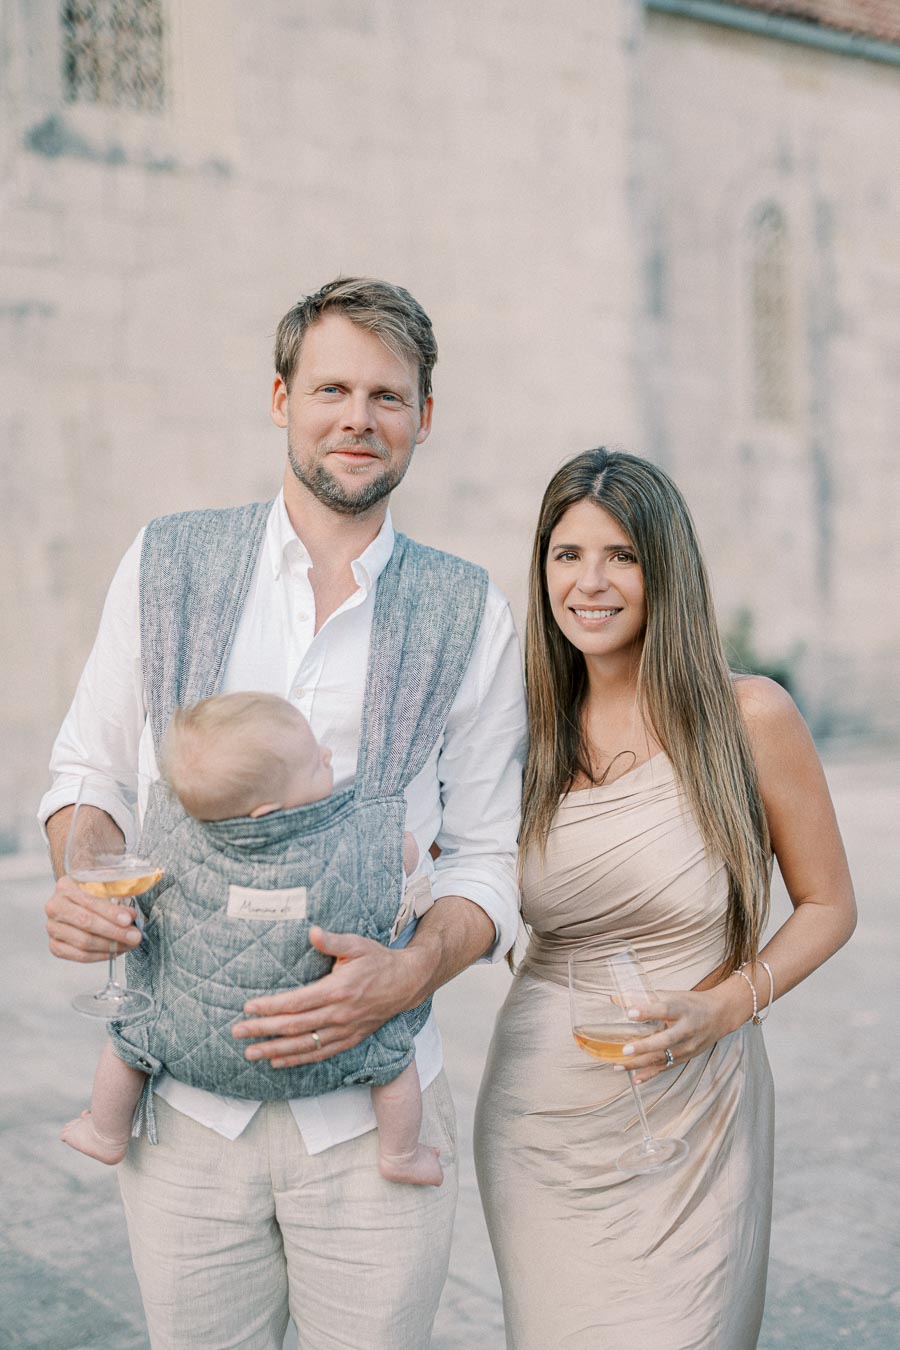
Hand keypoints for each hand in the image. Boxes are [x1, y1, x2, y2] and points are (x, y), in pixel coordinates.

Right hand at [45, 875, 141, 961]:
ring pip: (83, 942)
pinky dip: (100, 956)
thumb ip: (117, 895)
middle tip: (135, 936)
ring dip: (110, 946)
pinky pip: (79, 956)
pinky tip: (115, 951)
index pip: (89, 901)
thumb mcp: (105, 885)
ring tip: (129, 944)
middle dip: (114, 931)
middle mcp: (54, 907)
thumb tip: (131, 916)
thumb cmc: (94, 892)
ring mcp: (52, 928)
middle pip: (86, 923)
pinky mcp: (55, 945)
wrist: (77, 902)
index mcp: (65, 886)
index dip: (110, 912)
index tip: (128, 919)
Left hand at [231, 926, 423, 1068]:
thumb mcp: (357, 945)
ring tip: (251, 1053)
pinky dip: (297, 1059)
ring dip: (275, 1050)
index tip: (248, 1007)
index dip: (271, 1006)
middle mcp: (338, 1014)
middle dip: (263, 1030)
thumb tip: (312, 931)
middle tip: (238, 1032)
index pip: (296, 1002)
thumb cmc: (378, 960)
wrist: (407, 982)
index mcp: (337, 990)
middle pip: (294, 1026)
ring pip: (304, 1045)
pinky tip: (278, 1061)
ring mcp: (344, 1030)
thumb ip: (332, 941)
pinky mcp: (349, 1039)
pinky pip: (319, 1053)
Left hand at [613, 979, 748, 1084]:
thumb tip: (614, 999)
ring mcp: (687, 1046)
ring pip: (663, 1057)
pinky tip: (635, 1078)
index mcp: (682, 1009)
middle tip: (625, 1050)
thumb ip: (643, 997)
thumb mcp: (671, 995)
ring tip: (619, 1065)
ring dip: (640, 1063)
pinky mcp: (686, 1057)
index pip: (664, 1009)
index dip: (647, 1011)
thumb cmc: (690, 1003)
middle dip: (645, 1046)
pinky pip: (666, 1067)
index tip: (629, 1013)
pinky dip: (650, 1074)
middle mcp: (686, 1029)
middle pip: (665, 1039)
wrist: (719, 1015)